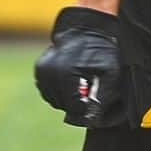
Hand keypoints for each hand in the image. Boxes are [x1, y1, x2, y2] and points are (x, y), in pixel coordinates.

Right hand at [34, 7, 123, 126]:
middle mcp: (50, 72)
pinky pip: (47, 91)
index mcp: (67, 73)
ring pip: (53, 100)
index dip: (85, 108)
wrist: (87, 29)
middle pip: (62, 104)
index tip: (92, 101)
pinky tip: (70, 81)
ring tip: (79, 85)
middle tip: (87, 92)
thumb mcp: (110, 74)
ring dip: (66, 98)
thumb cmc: (102, 51)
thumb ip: (101, 99)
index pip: (73, 107)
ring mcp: (42, 70)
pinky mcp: (39, 69)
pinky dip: (58, 91)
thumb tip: (92, 120)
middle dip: (75, 103)